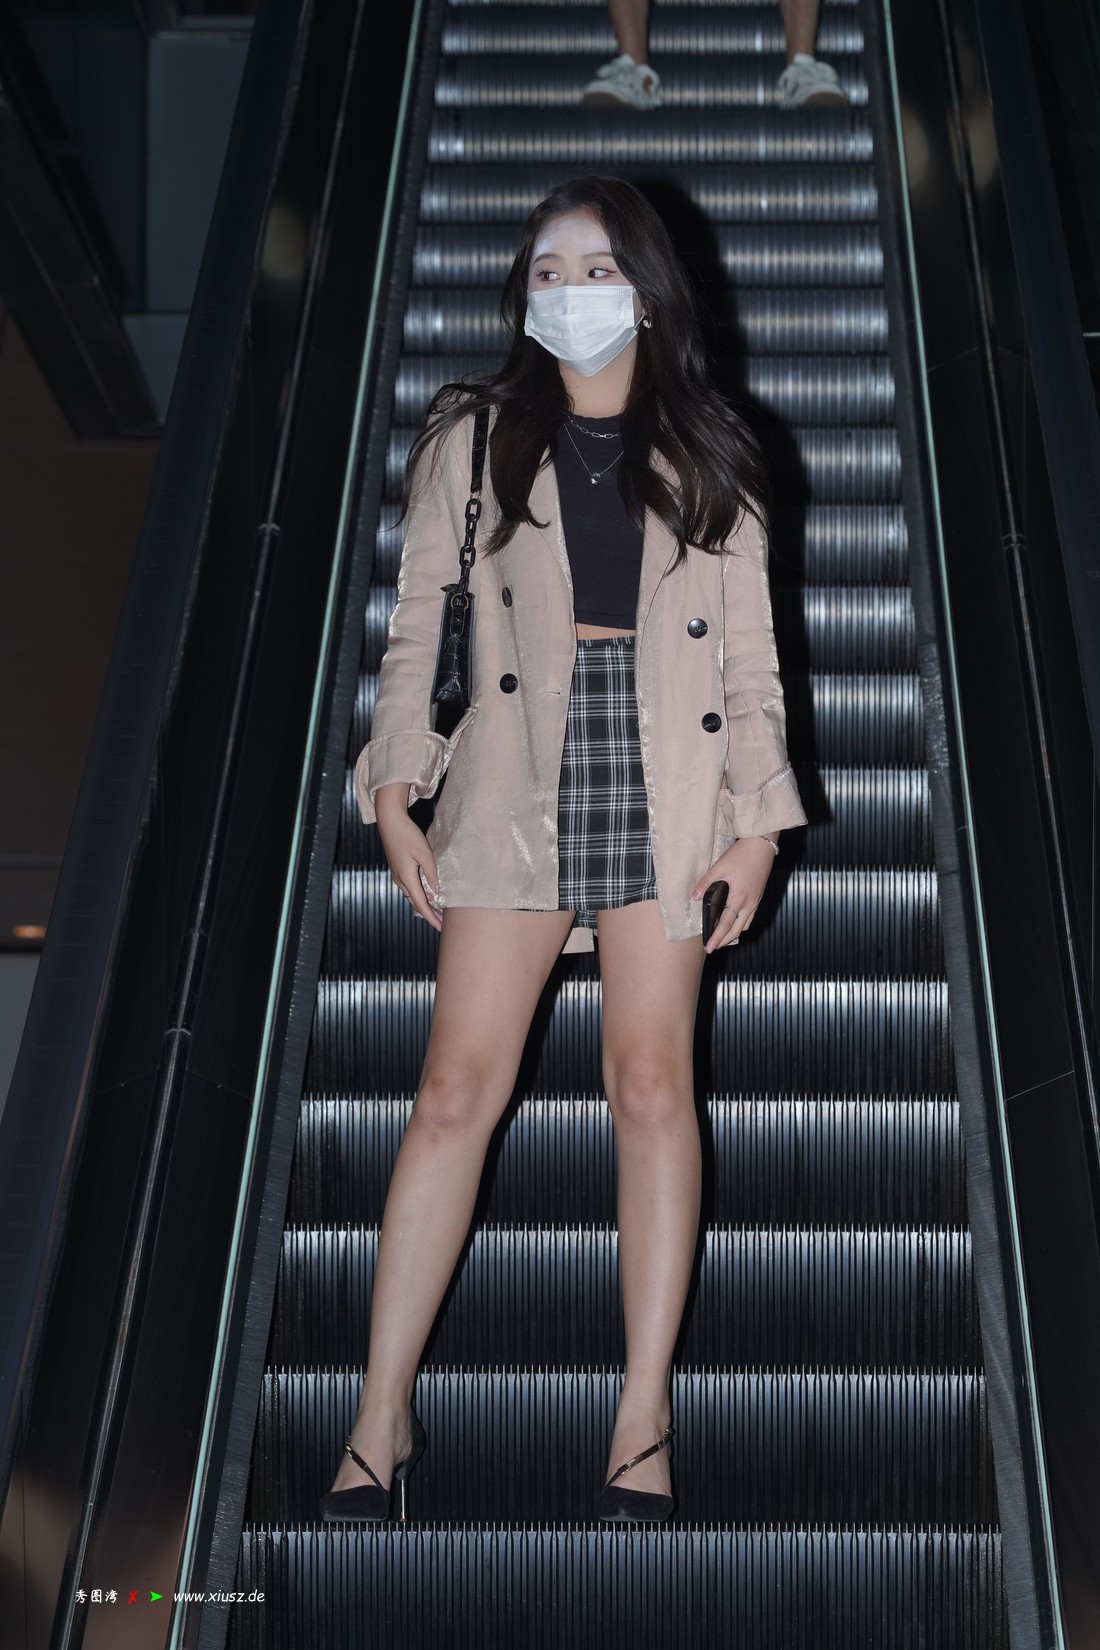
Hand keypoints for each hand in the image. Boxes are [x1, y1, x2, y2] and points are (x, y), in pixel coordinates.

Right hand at [375, 783, 442, 930]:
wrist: (389, 821)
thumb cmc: (408, 834)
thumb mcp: (424, 854)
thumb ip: (431, 874)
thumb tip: (436, 893)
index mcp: (406, 878)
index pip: (421, 904)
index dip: (431, 917)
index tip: (440, 927)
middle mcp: (400, 879)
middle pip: (416, 903)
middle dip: (429, 914)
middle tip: (443, 922)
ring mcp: (397, 874)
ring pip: (412, 895)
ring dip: (425, 904)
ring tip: (438, 910)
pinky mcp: (398, 868)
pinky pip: (409, 887)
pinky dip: (419, 894)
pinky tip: (428, 894)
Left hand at [692, 837, 776, 952]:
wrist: (762, 845)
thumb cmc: (742, 855)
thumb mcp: (720, 867)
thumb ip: (706, 883)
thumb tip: (695, 897)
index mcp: (739, 897)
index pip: (725, 924)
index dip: (716, 937)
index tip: (709, 947)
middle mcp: (750, 903)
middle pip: (737, 930)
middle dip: (724, 941)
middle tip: (712, 947)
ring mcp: (756, 901)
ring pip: (745, 926)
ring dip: (733, 934)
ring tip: (721, 937)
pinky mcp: (758, 897)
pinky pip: (749, 917)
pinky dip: (740, 925)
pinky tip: (732, 922)